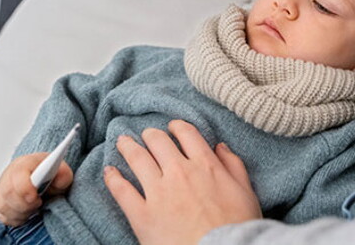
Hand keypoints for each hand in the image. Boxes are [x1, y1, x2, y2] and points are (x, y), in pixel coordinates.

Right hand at [0, 153, 72, 225]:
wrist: (39, 178)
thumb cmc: (47, 174)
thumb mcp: (60, 171)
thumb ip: (63, 174)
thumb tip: (61, 178)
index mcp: (23, 164)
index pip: (17, 174)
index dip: (24, 188)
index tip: (35, 197)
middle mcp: (8, 177)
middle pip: (8, 194)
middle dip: (26, 203)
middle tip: (39, 202)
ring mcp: (1, 192)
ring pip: (6, 208)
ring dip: (24, 212)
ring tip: (36, 205)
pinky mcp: (1, 207)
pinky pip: (6, 218)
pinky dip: (19, 219)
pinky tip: (28, 211)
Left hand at [104, 120, 261, 244]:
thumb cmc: (237, 227)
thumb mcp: (246, 192)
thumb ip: (233, 165)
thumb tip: (220, 146)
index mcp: (205, 165)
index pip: (186, 134)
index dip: (177, 127)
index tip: (172, 128)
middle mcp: (179, 172)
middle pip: (158, 141)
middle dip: (151, 135)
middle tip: (147, 135)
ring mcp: (158, 192)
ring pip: (137, 158)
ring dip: (128, 146)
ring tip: (122, 142)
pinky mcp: (142, 215)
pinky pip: (122, 190)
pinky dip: (113, 178)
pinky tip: (109, 171)